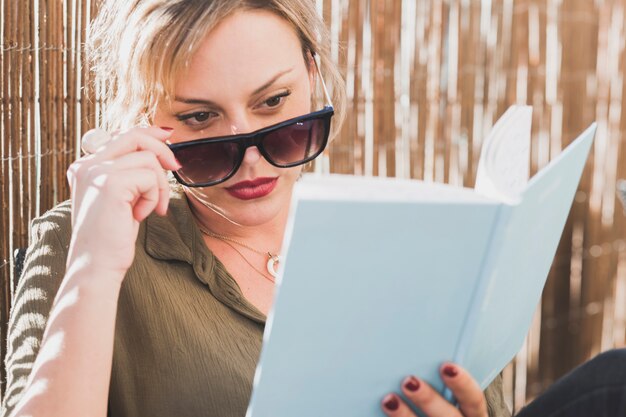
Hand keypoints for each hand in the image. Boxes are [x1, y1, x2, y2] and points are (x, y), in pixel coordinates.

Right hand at [65, 127, 180, 278]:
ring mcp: (96, 172)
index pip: (121, 135)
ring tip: (150, 209)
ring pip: (148, 159)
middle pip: (134, 136)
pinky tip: (141, 216)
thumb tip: (158, 151)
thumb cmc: (111, 238)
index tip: (169, 138)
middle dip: (162, 150)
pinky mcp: (110, 182)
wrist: (96, 266)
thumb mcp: (122, 199)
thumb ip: (130, 174)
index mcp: (86, 167)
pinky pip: (150, 177)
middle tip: (176, 168)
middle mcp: (87, 165)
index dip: (149, 133)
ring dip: (159, 187)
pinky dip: (154, 197)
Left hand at [381, 363, 487, 416]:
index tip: (445, 366)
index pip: (474, 400)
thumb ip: (439, 386)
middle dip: (429, 399)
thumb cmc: (436, 409)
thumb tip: (413, 361)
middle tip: (409, 381)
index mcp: (472, 416)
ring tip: (389, 400)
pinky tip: (380, 416)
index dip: (462, 384)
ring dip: (405, 416)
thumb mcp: (446, 400)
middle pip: (449, 416)